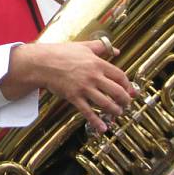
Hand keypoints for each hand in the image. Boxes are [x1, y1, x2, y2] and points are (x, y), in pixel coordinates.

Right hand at [5, 40, 133, 132]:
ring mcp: (84, 88)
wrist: (41, 63)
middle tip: (126, 104)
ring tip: (117, 113)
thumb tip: (115, 50)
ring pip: (106, 103)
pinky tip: (102, 128)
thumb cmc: (61, 53)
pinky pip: (88, 112)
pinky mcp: (74, 97)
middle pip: (117, 92)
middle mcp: (93, 76)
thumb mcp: (83, 46)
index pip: (120, 76)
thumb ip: (100, 47)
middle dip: (125, 101)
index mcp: (97, 63)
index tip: (131, 91)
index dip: (128, 86)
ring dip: (115, 111)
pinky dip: (96, 121)